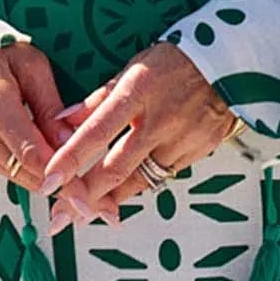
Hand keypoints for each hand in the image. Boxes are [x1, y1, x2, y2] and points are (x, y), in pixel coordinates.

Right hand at [0, 43, 88, 217]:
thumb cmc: (0, 56)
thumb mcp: (32, 66)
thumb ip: (50, 105)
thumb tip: (69, 142)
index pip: (31, 154)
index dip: (61, 178)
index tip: (87, 197)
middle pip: (28, 174)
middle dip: (65, 191)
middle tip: (100, 207)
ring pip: (22, 178)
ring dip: (54, 187)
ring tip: (88, 196)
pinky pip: (13, 172)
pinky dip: (38, 177)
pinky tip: (63, 178)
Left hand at [42, 43, 239, 233]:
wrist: (230, 64)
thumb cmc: (173, 62)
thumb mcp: (133, 68)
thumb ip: (98, 98)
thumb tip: (62, 121)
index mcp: (138, 91)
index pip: (97, 132)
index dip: (71, 159)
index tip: (49, 180)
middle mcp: (160, 120)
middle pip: (117, 168)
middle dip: (85, 197)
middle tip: (61, 218)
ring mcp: (182, 140)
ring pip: (140, 181)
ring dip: (110, 201)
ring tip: (85, 215)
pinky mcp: (198, 152)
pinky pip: (161, 176)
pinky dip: (139, 186)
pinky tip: (121, 195)